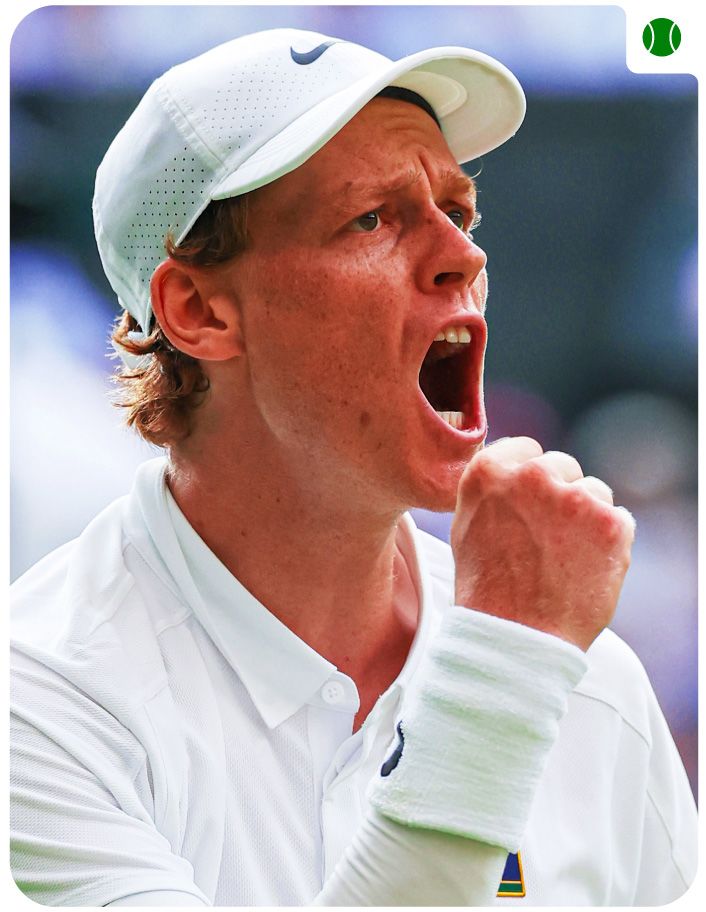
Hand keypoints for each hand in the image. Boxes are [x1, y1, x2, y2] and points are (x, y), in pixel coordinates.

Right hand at [450, 437, 634, 650]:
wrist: (517, 638)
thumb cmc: (488, 590)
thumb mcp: (466, 527)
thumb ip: (493, 492)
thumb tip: (514, 474)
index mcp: (489, 472)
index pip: (526, 449)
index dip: (529, 478)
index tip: (531, 502)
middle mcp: (531, 476)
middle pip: (562, 465)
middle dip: (560, 495)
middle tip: (548, 537)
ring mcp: (574, 498)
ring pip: (594, 491)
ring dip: (586, 517)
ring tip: (564, 558)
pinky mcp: (610, 523)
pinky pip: (618, 520)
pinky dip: (608, 543)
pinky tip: (585, 568)